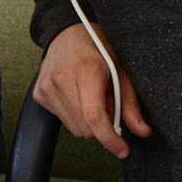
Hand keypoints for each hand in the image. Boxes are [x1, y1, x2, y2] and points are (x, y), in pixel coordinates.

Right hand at [33, 23, 148, 158]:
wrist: (67, 31)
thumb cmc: (97, 47)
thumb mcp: (120, 71)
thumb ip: (130, 104)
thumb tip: (142, 131)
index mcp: (86, 72)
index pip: (94, 118)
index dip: (110, 140)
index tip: (122, 150)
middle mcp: (61, 80)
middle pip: (85, 128)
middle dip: (101, 124)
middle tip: (106, 101)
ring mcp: (46, 88)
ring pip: (74, 128)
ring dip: (87, 120)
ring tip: (90, 96)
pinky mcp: (39, 94)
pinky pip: (62, 119)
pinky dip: (74, 114)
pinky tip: (76, 94)